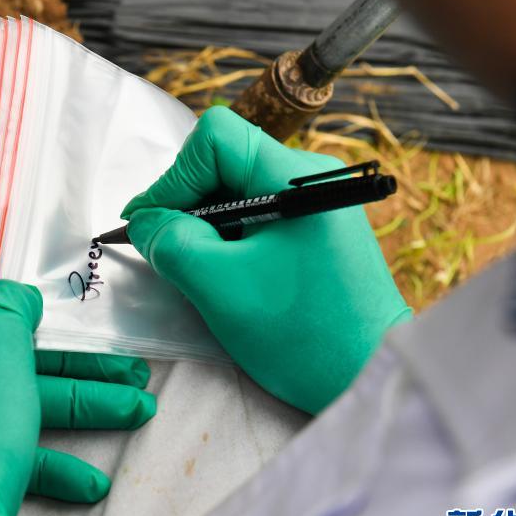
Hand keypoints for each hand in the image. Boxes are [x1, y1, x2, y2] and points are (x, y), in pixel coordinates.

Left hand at [0, 259, 155, 515]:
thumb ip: (11, 300)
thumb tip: (14, 298)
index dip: (8, 280)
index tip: (49, 289)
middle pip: (10, 350)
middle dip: (79, 360)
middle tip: (128, 366)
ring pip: (18, 399)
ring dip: (84, 407)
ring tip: (140, 411)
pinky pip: (3, 447)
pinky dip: (49, 461)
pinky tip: (91, 483)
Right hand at [122, 106, 410, 412]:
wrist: (370, 377)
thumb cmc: (303, 335)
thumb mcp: (219, 287)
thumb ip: (171, 243)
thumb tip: (144, 221)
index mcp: (294, 177)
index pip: (215, 139)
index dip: (174, 177)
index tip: (154, 224)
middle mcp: (311, 178)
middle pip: (225, 162)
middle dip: (188, 203)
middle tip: (171, 250)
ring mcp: (317, 205)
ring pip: (238, 192)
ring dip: (208, 226)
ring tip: (200, 269)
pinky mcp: (317, 232)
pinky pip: (258, 217)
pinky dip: (230, 239)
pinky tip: (227, 274)